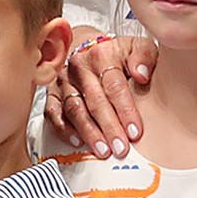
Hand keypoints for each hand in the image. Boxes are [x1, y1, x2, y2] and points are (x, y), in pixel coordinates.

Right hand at [44, 28, 157, 158]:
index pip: (114, 85)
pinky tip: (77, 141)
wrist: (84, 47)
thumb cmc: (115, 53)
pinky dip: (63, 128)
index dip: (125, 110)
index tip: (135, 131)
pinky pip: (53, 113)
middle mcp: (79, 67)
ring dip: (88, 132)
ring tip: (103, 150)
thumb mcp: (135, 46)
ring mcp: (63, 81)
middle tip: (120, 148)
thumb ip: (144, 56)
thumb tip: (142, 75)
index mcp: (101, 54)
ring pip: (74, 109)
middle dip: (108, 127)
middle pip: (94, 100)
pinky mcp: (52, 93)